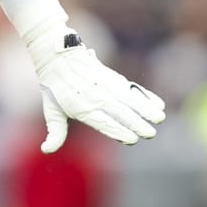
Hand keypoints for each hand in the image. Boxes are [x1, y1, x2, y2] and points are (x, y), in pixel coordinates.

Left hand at [31, 30, 165, 153]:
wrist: (59, 56)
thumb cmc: (55, 88)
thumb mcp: (51, 110)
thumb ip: (55, 132)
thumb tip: (46, 150)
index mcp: (82, 108)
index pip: (103, 122)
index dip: (118, 131)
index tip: (132, 139)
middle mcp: (97, 97)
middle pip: (120, 112)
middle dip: (137, 123)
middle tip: (150, 134)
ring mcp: (107, 86)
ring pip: (130, 99)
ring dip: (146, 109)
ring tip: (160, 118)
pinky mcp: (114, 78)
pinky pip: (133, 89)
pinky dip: (146, 96)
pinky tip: (158, 103)